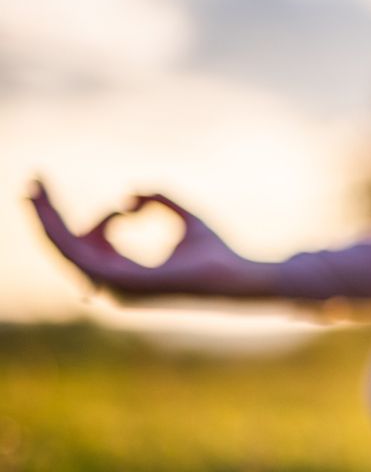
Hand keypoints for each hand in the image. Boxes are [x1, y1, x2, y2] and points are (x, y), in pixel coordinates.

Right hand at [27, 179, 274, 297]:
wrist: (237, 275)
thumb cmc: (216, 253)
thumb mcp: (184, 216)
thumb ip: (157, 200)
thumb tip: (131, 194)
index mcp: (125, 275)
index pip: (88, 245)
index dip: (81, 218)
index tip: (87, 194)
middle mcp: (114, 285)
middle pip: (66, 248)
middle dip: (45, 216)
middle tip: (32, 183)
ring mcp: (115, 287)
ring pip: (65, 250)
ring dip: (46, 218)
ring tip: (36, 188)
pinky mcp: (119, 281)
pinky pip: (76, 254)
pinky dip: (58, 229)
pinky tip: (49, 205)